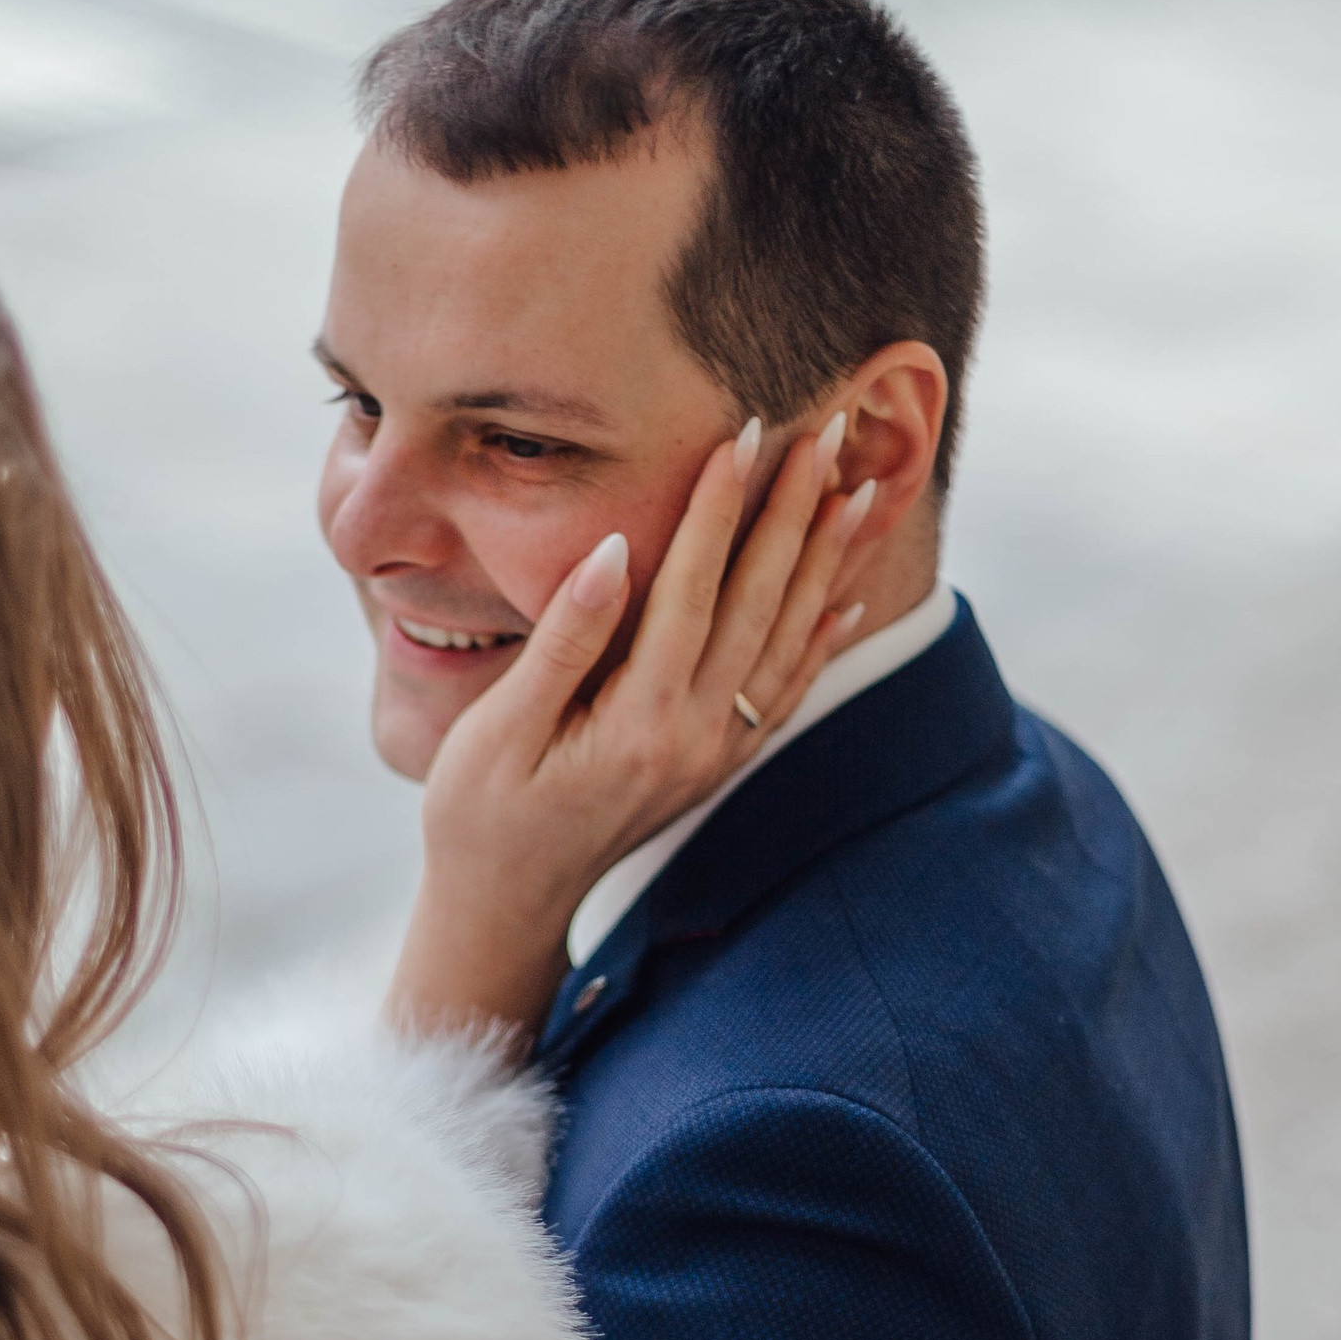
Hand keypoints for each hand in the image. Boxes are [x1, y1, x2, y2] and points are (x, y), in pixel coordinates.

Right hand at [386, 415, 871, 1044]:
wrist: (505, 907)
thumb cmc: (480, 815)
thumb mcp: (499, 731)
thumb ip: (564, 642)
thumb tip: (612, 552)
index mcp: (638, 721)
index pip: (692, 589)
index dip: (719, 508)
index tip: (744, 433)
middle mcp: (694, 736)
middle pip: (759, 603)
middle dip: (795, 512)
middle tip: (829, 433)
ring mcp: (714, 753)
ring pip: (787, 639)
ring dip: (826, 561)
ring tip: (861, 489)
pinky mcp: (716, 763)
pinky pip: (784, 689)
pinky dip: (821, 637)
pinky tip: (847, 594)